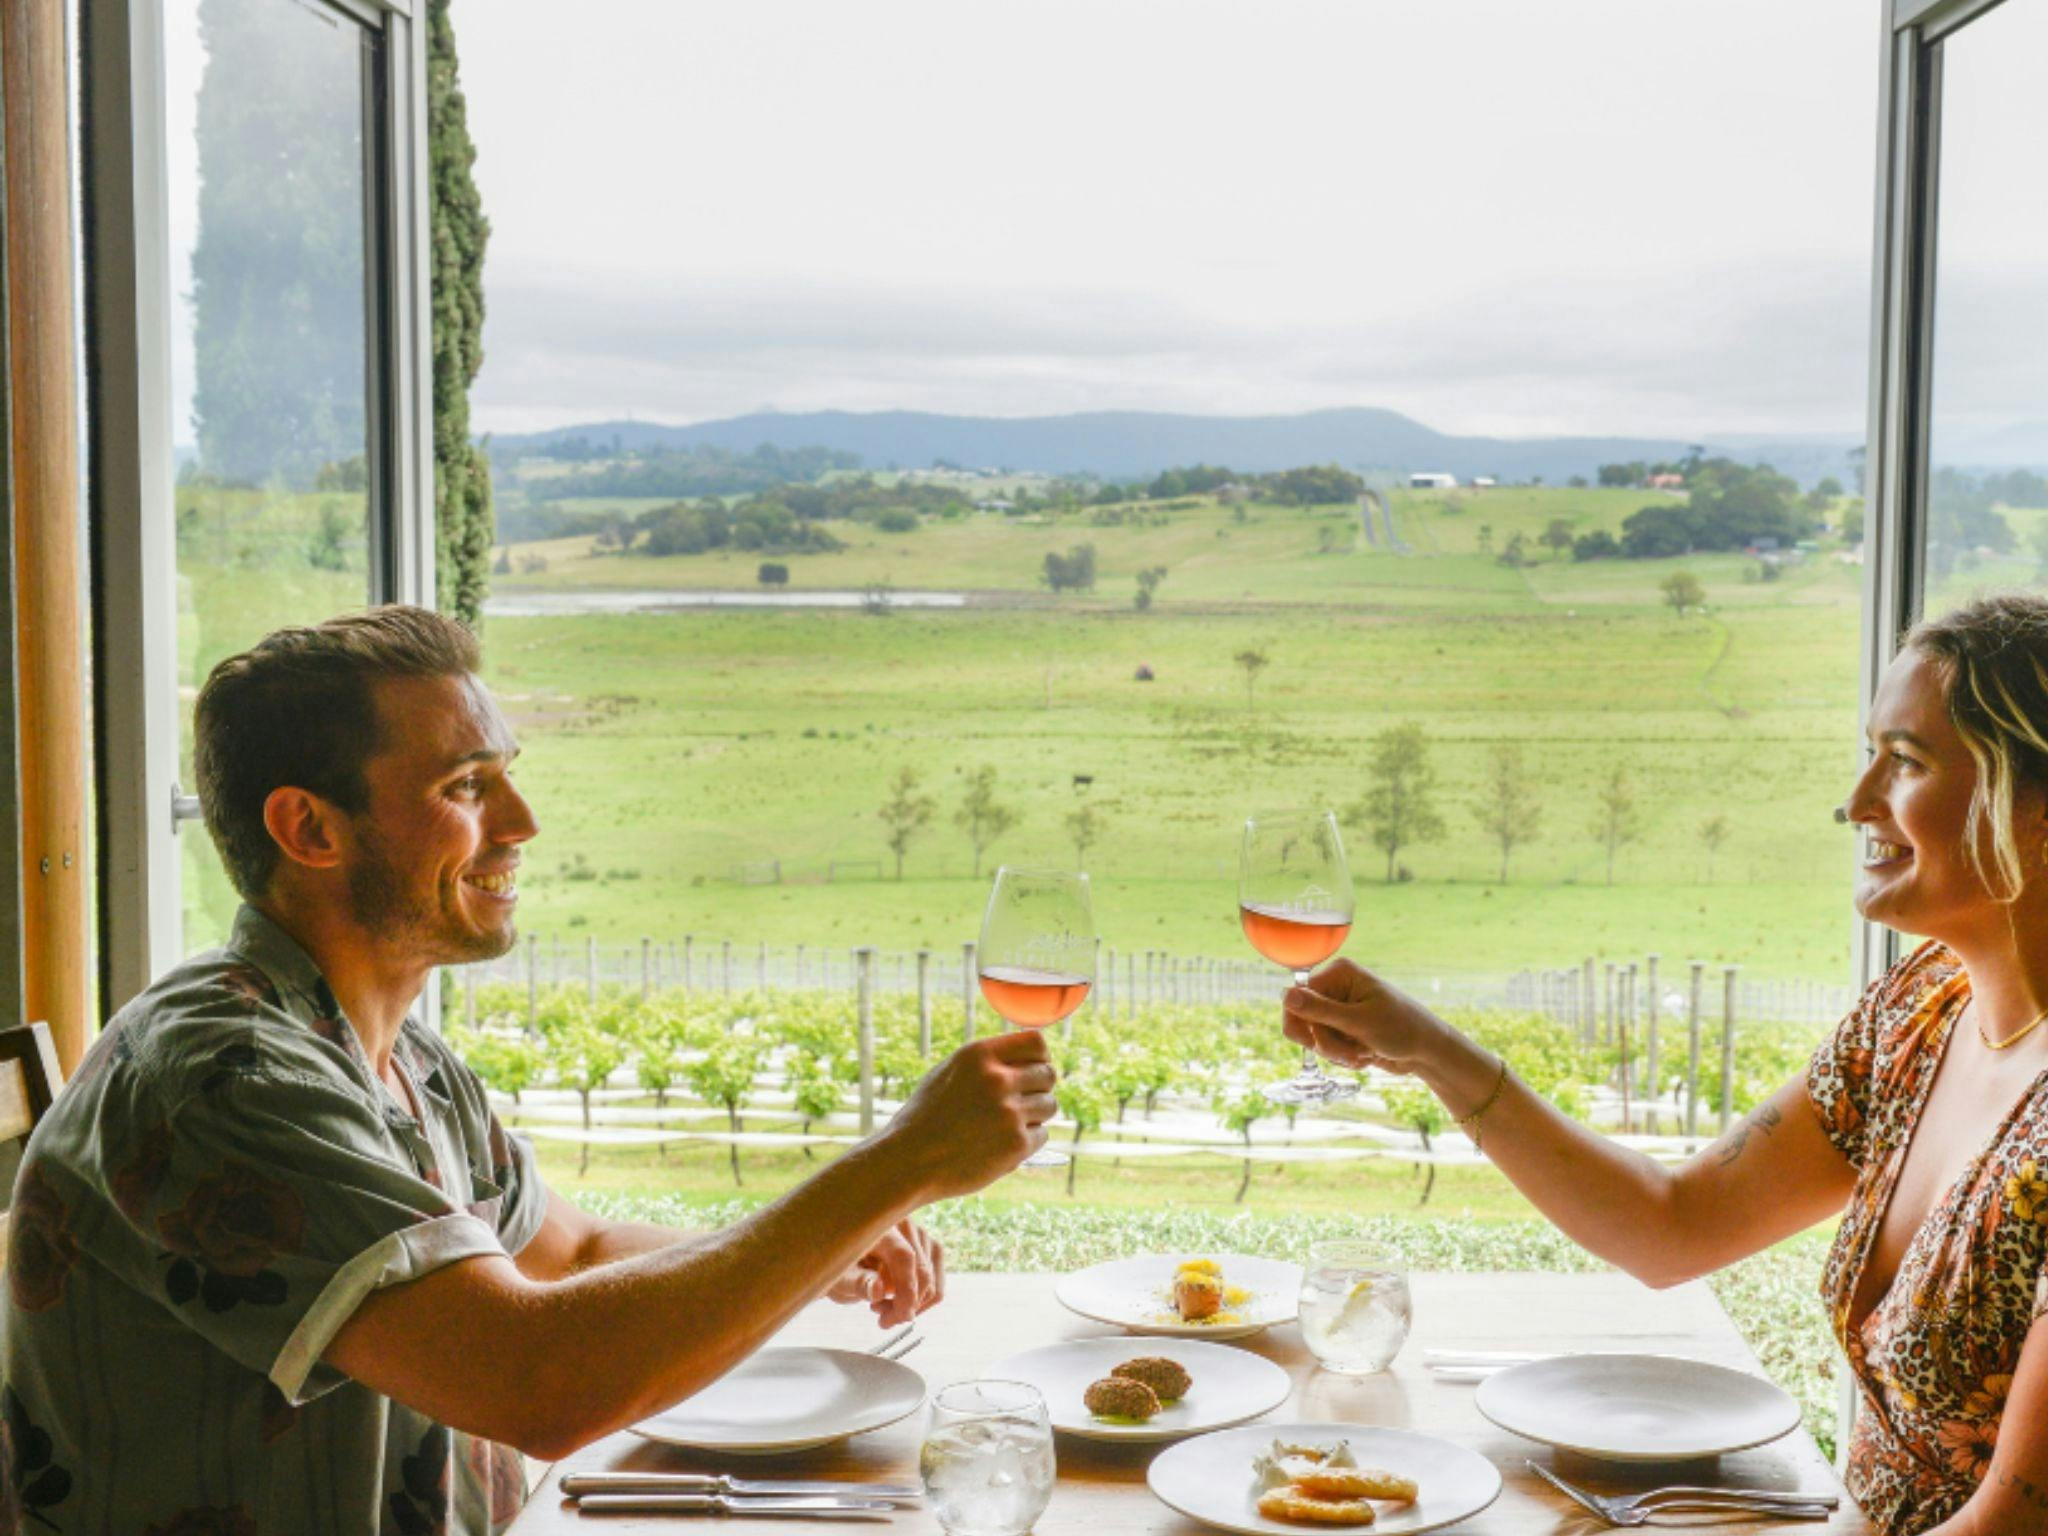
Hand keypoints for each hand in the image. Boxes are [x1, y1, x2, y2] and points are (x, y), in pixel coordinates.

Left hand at [826, 1219, 944, 1327]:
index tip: (901, 1316)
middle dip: (907, 1304)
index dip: (907, 1290)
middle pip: (922, 1270)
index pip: (904, 1257)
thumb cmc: (837, 1264)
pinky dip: (919, 1299)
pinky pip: (935, 1281)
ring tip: (881, 1307)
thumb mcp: (839, 1275)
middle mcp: (905, 1224)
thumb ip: (858, 1282)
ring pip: (931, 1280)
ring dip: (911, 1303)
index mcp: (879, 1226)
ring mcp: (920, 1235)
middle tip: (884, 1321)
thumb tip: (879, 1290)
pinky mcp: (928, 1248)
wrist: (841, 1254)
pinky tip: (896, 1301)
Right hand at [885, 1032, 1057, 1199]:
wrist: (908, 1162)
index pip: (1035, 1043)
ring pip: (1049, 1105)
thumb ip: (986, 1063)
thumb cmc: (925, 1118)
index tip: (1034, 1069)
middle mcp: (997, 1079)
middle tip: (1020, 1102)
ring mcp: (1009, 1112)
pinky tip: (1000, 1146)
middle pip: (1048, 1074)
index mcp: (978, 1055)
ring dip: (1035, 1115)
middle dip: (1039, 1088)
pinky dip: (1027, 1142)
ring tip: (1006, 1126)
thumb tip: (1026, 1058)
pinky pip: (1041, 1135)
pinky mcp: (1016, 1143)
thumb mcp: (948, 1073)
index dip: (1039, 1057)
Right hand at [1282, 959, 1447, 1074]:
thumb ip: (1320, 1010)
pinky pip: (1328, 1047)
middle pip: (1303, 1022)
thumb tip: (1285, 995)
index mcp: (1338, 974)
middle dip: (1326, 1043)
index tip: (1319, 1043)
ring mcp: (1340, 1009)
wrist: (1428, 1051)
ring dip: (1338, 1052)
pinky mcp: (1345, 1028)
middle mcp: (1336, 988)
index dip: (1303, 1025)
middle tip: (1350, 1051)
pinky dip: (1344, 1056)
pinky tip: (1366, 1055)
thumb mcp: (1358, 1021)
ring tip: (1363, 1052)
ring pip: (1315, 1039)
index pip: (1295, 999)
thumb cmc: (1401, 1028)